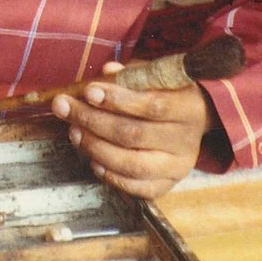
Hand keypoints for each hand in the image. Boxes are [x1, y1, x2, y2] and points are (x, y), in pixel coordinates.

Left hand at [51, 63, 213, 198]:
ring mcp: (177, 166)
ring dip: (95, 147)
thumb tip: (106, 73)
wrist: (195, 119)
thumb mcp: (155, 76)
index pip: (153, 106)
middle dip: (93, 121)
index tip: (88, 91)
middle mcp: (186, 140)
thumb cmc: (167, 92)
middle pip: (135, 135)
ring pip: (131, 164)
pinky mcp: (167, 184)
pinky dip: (110, 175)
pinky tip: (93, 159)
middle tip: (66, 108)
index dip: (117, 100)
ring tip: (74, 131)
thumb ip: (131, 74)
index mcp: (189, 108)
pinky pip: (135, 187)